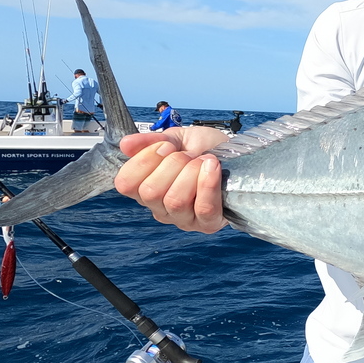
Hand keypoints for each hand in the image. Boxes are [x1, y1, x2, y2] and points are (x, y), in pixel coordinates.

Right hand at [114, 128, 229, 231]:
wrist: (238, 155)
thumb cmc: (205, 149)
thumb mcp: (177, 138)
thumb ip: (151, 141)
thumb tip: (126, 144)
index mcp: (145, 188)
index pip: (125, 183)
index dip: (144, 160)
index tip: (166, 146)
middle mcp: (160, 208)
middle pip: (150, 192)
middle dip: (172, 164)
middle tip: (188, 155)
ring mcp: (183, 219)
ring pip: (175, 201)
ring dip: (192, 173)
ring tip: (205, 160)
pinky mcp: (207, 224)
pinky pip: (203, 208)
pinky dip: (208, 184)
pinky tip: (213, 167)